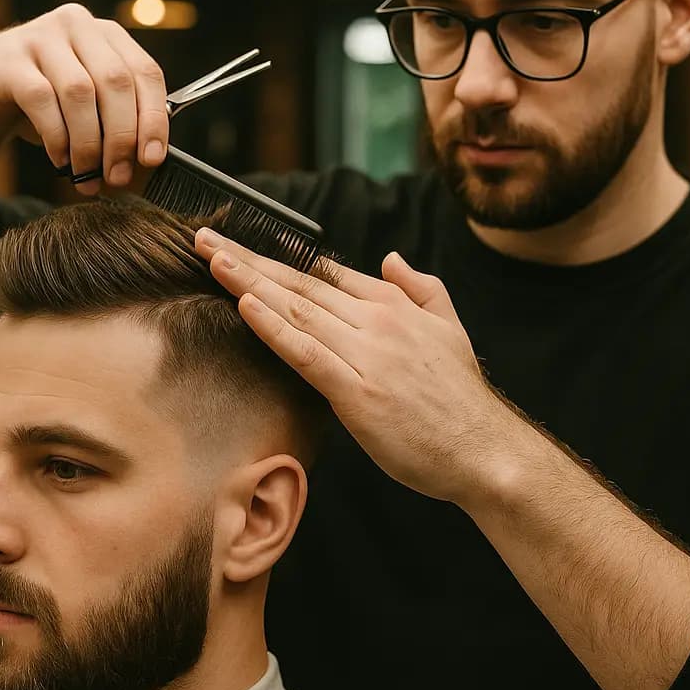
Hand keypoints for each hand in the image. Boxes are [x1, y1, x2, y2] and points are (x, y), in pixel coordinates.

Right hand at [0, 3, 169, 195]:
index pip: (145, 72)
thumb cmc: (46, 100)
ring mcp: (40, 37)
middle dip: (122, 137)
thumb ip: (119, 117)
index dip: (154, 118)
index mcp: (107, 33)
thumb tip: (149, 157)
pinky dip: (56, 136)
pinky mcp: (8, 60)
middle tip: (118, 176)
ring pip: (80, 93)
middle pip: (115, 82)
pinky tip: (59, 159)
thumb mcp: (89, 104)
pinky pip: (41, 101)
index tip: (153, 158)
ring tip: (87, 175)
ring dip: (88, 143)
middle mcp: (76, 25)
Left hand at [195, 229, 506, 503]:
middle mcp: (376, 320)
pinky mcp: (356, 391)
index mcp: (393, 305)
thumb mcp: (450, 328)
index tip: (239, 244)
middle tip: (204, 239)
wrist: (484, 449)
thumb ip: (421, 289)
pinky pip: (305, 351)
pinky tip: (243, 305)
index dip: (277, 256)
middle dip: (248, 259)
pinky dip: (272, 325)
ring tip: (212, 260)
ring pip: (296, 309)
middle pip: (300, 283)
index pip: (323, 272)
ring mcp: (365, 353)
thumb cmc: (460, 399)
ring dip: (248, 282)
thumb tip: (391, 258)